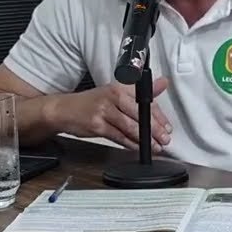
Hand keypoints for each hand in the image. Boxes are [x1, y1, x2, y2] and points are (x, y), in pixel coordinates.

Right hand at [51, 78, 171, 152]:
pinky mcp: (97, 126)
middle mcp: (113, 97)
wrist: (64, 110)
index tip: (168, 126)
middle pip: (140, 115)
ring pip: (130, 127)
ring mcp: (104, 112)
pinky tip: (138, 148)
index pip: (145, 101)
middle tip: (166, 139)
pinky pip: (118, 137)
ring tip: (156, 146)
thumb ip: (141, 92)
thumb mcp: (116, 92)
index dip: (159, 116)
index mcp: (120, 88)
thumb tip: (163, 83)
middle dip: (155, 129)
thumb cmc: (91, 102)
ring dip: (145, 139)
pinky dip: (130, 144)